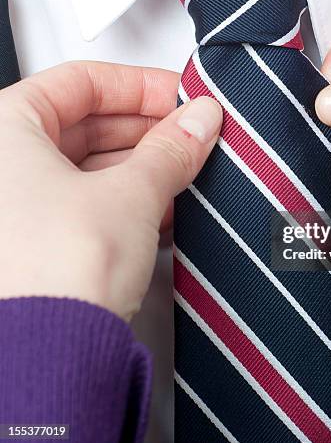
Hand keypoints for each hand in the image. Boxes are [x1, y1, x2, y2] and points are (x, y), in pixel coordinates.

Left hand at [0, 61, 221, 320]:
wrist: (45, 361)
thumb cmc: (55, 276)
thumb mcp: (131, 194)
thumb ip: (171, 148)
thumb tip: (199, 121)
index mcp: (3, 132)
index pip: (81, 81)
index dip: (140, 85)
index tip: (180, 96)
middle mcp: (0, 167)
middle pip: (85, 124)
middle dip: (147, 129)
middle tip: (191, 132)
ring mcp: (15, 206)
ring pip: (89, 166)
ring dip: (142, 166)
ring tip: (185, 169)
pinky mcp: (36, 242)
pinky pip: (86, 202)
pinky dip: (126, 199)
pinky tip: (162, 205)